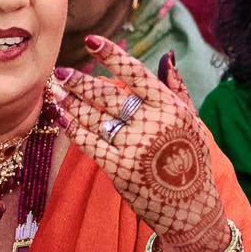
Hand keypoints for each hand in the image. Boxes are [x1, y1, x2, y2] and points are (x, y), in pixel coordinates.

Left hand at [58, 38, 225, 251]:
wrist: (190, 209)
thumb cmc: (192, 161)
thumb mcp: (192, 121)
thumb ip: (177, 88)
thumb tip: (166, 55)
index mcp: (171, 108)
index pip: (136, 74)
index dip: (111, 56)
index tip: (91, 42)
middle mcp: (153, 124)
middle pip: (108, 95)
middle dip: (80, 82)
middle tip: (60, 73)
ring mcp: (135, 148)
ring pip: (95, 118)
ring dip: (72, 103)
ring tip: (58, 93)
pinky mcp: (120, 170)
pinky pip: (90, 144)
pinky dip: (73, 129)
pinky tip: (62, 117)